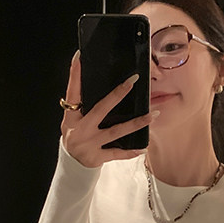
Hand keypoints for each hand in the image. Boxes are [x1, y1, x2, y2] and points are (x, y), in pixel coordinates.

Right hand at [60, 50, 155, 168]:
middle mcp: (80, 129)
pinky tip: (143, 148)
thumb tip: (101, 85)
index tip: (80, 56)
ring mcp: (89, 144)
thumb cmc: (76, 137)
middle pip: (101, 109)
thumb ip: (83, 106)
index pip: (73, 91)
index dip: (75, 74)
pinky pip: (117, 153)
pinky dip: (130, 152)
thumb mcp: (73, 121)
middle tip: (132, 81)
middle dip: (117, 94)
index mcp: (71, 117)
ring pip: (115, 131)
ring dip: (135, 123)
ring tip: (152, 115)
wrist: (72, 165)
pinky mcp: (97, 157)